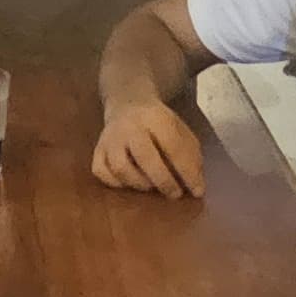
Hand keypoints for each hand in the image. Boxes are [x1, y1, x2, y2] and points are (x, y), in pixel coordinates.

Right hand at [89, 100, 206, 197]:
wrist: (127, 102)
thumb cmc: (159, 123)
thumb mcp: (180, 130)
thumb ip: (190, 155)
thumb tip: (196, 185)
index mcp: (156, 118)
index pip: (173, 147)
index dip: (187, 172)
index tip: (197, 191)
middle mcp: (130, 127)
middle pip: (145, 157)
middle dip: (163, 180)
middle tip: (175, 194)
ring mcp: (110, 139)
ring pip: (120, 167)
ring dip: (139, 183)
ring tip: (152, 187)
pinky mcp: (98, 149)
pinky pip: (101, 171)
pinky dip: (116, 183)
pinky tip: (130, 183)